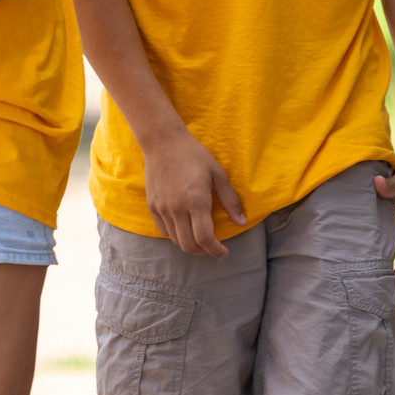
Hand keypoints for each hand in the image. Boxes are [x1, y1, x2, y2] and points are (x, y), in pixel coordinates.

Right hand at [141, 126, 245, 255]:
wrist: (163, 141)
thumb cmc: (194, 155)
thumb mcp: (218, 174)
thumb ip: (230, 200)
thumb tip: (242, 222)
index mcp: (195, 201)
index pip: (204, 238)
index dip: (215, 250)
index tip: (224, 251)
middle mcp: (176, 208)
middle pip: (189, 245)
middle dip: (204, 252)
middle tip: (214, 247)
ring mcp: (162, 208)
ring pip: (175, 240)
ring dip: (190, 245)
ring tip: (200, 239)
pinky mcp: (152, 205)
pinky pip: (164, 230)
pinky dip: (176, 235)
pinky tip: (185, 228)